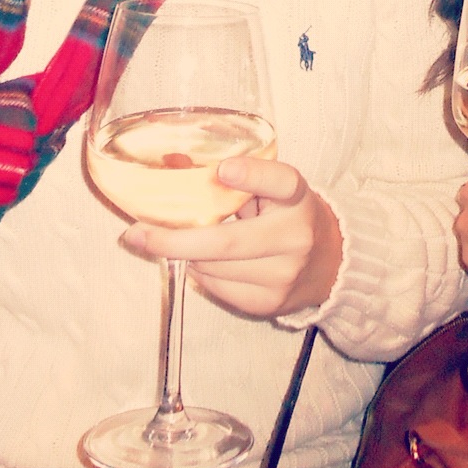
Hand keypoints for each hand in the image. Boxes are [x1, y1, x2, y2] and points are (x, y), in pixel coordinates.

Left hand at [123, 156, 343, 316]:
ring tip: (181, 244)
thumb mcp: (276, 191)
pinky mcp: (271, 304)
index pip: (282, 183)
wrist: (332, 264)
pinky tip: (205, 263)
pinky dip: (202, 274)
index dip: (253, 175)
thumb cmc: (290, 216)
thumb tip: (171, 163)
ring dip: (187, 256)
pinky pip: (218, 289)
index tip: (223, 168)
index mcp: (298, 198)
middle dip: (174, 240)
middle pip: (227, 242)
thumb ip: (240, 179)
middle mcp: (295, 237)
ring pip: (213, 269)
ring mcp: (284, 275)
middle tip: (135, 234)